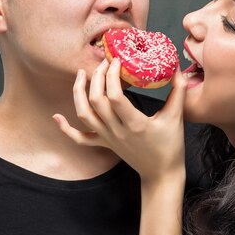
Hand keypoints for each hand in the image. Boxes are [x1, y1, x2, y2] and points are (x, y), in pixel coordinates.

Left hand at [54, 58, 186, 183]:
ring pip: (84, 114)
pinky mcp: (104, 143)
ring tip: (81, 74)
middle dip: (97, 77)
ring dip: (78, 93)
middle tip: (104, 62)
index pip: (115, 96)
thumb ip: (178, 90)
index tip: (117, 61)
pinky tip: (57, 117)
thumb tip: (177, 66)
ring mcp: (108, 138)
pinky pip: (80, 138)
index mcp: (135, 124)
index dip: (112, 75)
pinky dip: (65, 129)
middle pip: (96, 101)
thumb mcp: (177, 117)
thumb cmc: (171, 146)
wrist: (161, 174)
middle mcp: (117, 130)